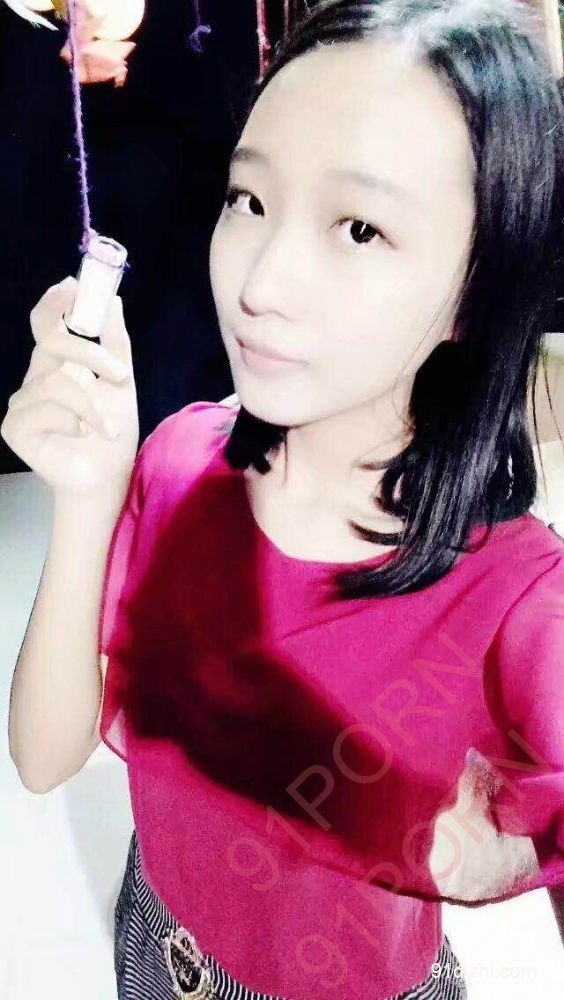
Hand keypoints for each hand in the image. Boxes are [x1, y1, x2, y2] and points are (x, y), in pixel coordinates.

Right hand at [1, 276, 139, 499]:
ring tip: (108, 428)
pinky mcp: (15, 428)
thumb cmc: (112, 432)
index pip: (46, 324)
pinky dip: (73, 423)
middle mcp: (35, 379)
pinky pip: (45, 410)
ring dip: (91, 405)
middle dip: (90, 353)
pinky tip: (80, 438)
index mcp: (57, 364)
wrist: (107, 478)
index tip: (74, 286)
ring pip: (56, 382)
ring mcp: (22, 403)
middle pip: (52, 344)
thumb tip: (113, 301)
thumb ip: (116, 344)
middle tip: (119, 374)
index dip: (55, 302)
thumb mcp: (121, 383)